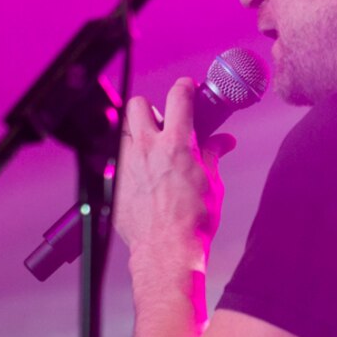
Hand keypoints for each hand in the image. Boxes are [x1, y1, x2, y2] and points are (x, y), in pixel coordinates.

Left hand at [113, 78, 235, 272]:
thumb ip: (213, 154)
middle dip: (151, 109)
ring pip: (121, 130)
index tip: (186, 88)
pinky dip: (125, 161)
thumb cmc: (193, 219)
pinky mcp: (112, 181)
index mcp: (177, 143)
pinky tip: (137, 176)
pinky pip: (114, 160)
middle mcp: (147, 148)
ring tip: (148, 150)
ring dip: (134, 133)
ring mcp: (125, 163)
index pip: (178, 96)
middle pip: (139, 105)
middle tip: (163, 124)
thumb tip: (223, 141)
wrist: (166, 249)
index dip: (184, 87)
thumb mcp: (212, 181)